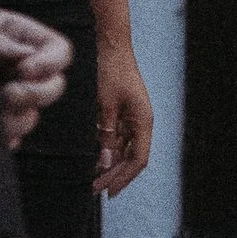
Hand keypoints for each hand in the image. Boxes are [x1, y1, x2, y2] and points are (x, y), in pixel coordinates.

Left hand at [0, 4, 69, 150]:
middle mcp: (23, 71)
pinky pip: (7, 138)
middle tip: (8, 94)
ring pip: (29, 117)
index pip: (60, 51)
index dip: (51, 63)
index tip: (24, 69)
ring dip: (15, 121)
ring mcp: (9, 98)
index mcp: (25, 40)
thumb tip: (25, 56)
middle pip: (54, 88)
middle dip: (36, 94)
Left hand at [93, 37, 153, 195]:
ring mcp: (133, 116)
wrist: (110, 44)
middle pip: (132, 157)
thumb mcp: (105, 104)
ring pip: (125, 149)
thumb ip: (107, 134)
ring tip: (92, 178)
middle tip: (95, 190)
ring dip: (111, 164)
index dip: (123, 178)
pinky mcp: (123, 111)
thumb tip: (106, 163)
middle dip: (115, 175)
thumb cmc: (110, 70)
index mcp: (144, 120)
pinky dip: (107, 150)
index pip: (138, 159)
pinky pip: (118, 137)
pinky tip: (94, 157)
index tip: (108, 193)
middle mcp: (142, 121)